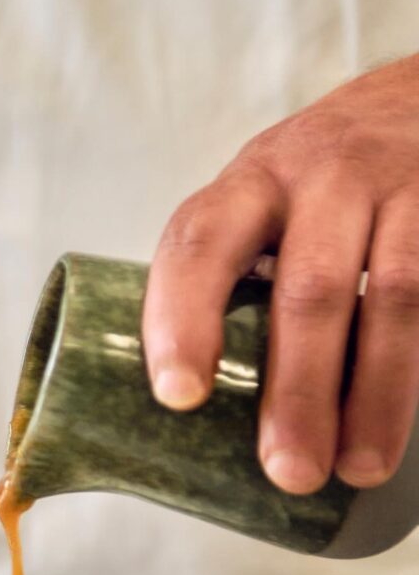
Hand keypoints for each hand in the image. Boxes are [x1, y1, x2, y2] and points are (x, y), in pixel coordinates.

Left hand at [143, 54, 418, 493]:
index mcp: (250, 185)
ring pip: (396, 296)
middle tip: (288, 471)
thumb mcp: (258, 207)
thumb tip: (195, 420)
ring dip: (378, 393)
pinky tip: (412, 419)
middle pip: (308, 289)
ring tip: (359, 467)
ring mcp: (403, 189)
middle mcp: (324, 178)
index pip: (200, 246)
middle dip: (298, 391)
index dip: (184, 319)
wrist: (417, 103)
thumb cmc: (313, 188)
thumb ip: (230, 284)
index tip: (180, 395)